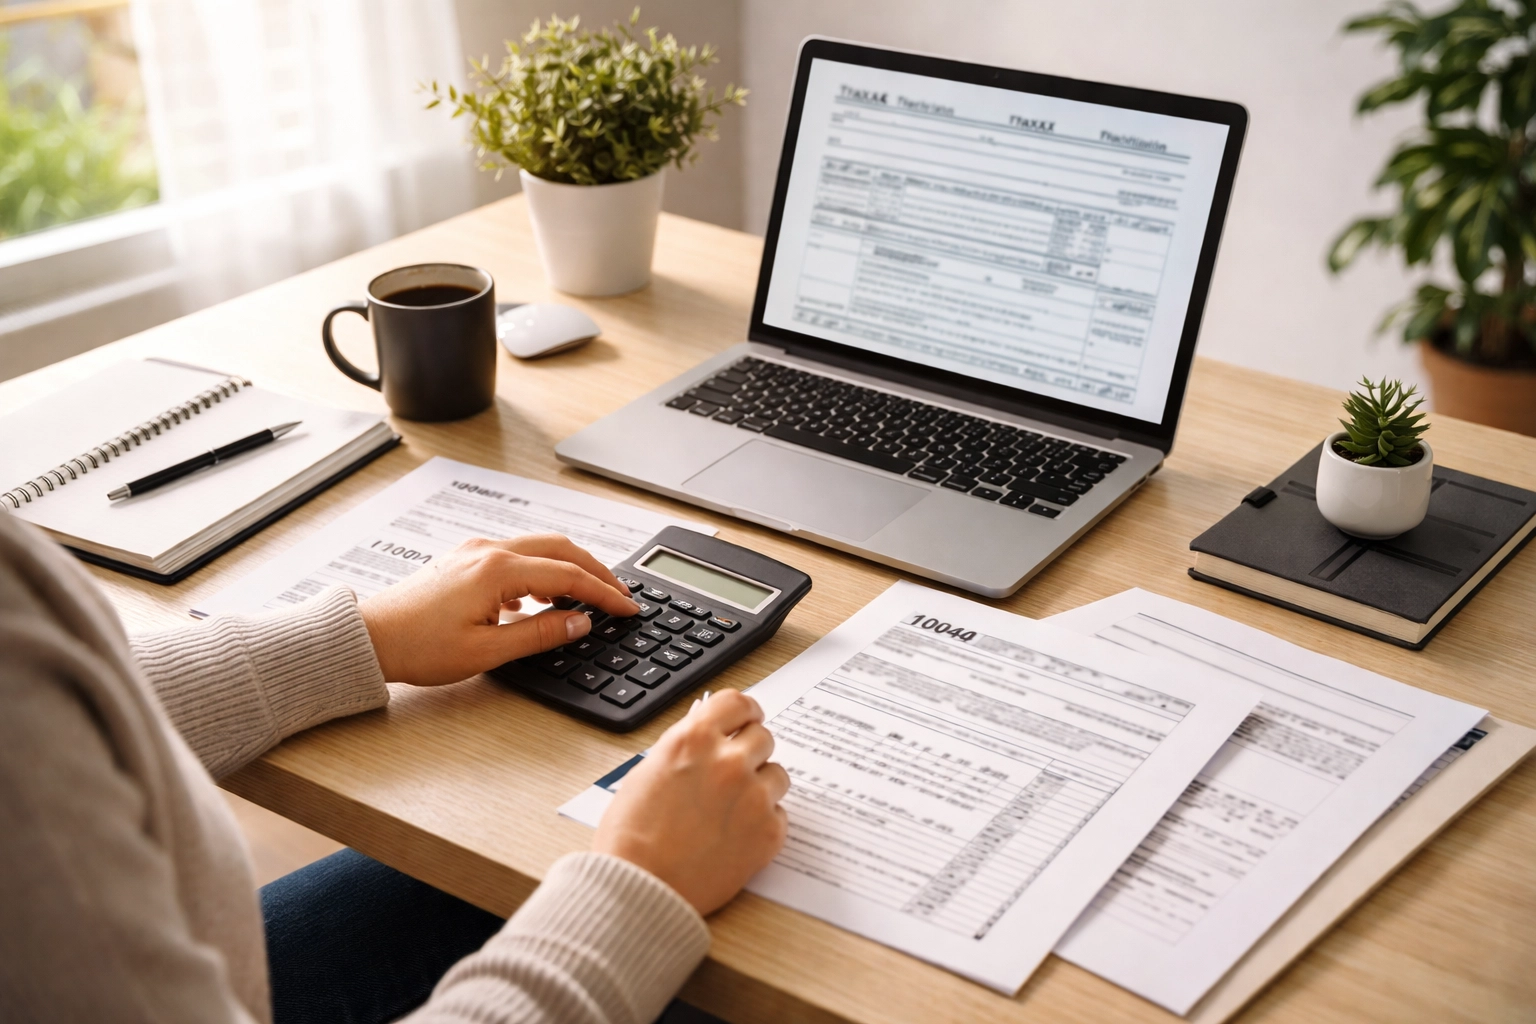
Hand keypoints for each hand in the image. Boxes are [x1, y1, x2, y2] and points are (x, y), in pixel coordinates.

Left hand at [358, 534, 638, 685]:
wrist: (368, 639)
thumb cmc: (417, 646)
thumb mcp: (487, 651)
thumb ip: (539, 634)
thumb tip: (579, 623)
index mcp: (498, 571)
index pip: (569, 576)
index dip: (604, 593)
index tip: (628, 607)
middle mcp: (489, 552)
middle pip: (560, 549)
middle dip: (595, 570)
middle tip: (619, 594)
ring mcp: (475, 552)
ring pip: (539, 548)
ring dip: (569, 568)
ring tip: (588, 596)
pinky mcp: (465, 561)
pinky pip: (517, 556)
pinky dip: (542, 571)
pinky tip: (542, 599)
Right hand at [594, 690, 789, 915]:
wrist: (639, 888)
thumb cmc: (630, 837)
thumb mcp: (647, 772)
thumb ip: (683, 748)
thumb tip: (706, 734)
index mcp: (694, 740)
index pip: (737, 703)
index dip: (743, 711)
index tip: (746, 719)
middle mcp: (728, 762)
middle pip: (762, 736)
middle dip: (750, 750)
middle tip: (736, 770)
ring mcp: (752, 797)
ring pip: (777, 774)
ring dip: (760, 785)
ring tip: (733, 808)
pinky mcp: (768, 833)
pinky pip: (780, 813)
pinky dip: (763, 821)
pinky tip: (737, 834)